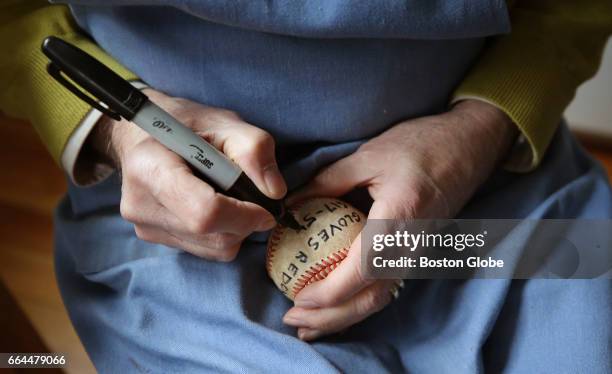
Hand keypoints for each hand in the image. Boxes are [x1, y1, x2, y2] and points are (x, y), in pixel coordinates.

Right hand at [89, 88, 286, 259]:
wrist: (146, 133)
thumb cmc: (187, 124)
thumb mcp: (226, 123)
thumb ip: (254, 150)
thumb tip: (274, 192)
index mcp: (151, 169)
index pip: (204, 213)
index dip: (244, 215)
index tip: (264, 206)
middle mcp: (140, 204)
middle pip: (212, 236)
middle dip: (244, 221)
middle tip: (248, 194)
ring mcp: (145, 226)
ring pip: (213, 248)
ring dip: (236, 228)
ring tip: (227, 195)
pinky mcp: (154, 238)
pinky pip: (205, 250)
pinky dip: (222, 233)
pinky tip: (214, 205)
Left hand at [282, 99, 516, 339]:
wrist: (468, 146)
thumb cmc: (420, 146)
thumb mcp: (367, 157)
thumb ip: (326, 181)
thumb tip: (290, 205)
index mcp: (398, 220)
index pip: (362, 271)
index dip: (329, 292)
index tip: (298, 296)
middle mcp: (411, 246)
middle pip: (370, 299)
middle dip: (330, 318)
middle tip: (294, 320)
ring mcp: (417, 254)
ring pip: (380, 300)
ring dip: (343, 318)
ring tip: (308, 326)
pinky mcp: (416, 254)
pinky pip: (387, 289)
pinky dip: (359, 305)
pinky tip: (336, 309)